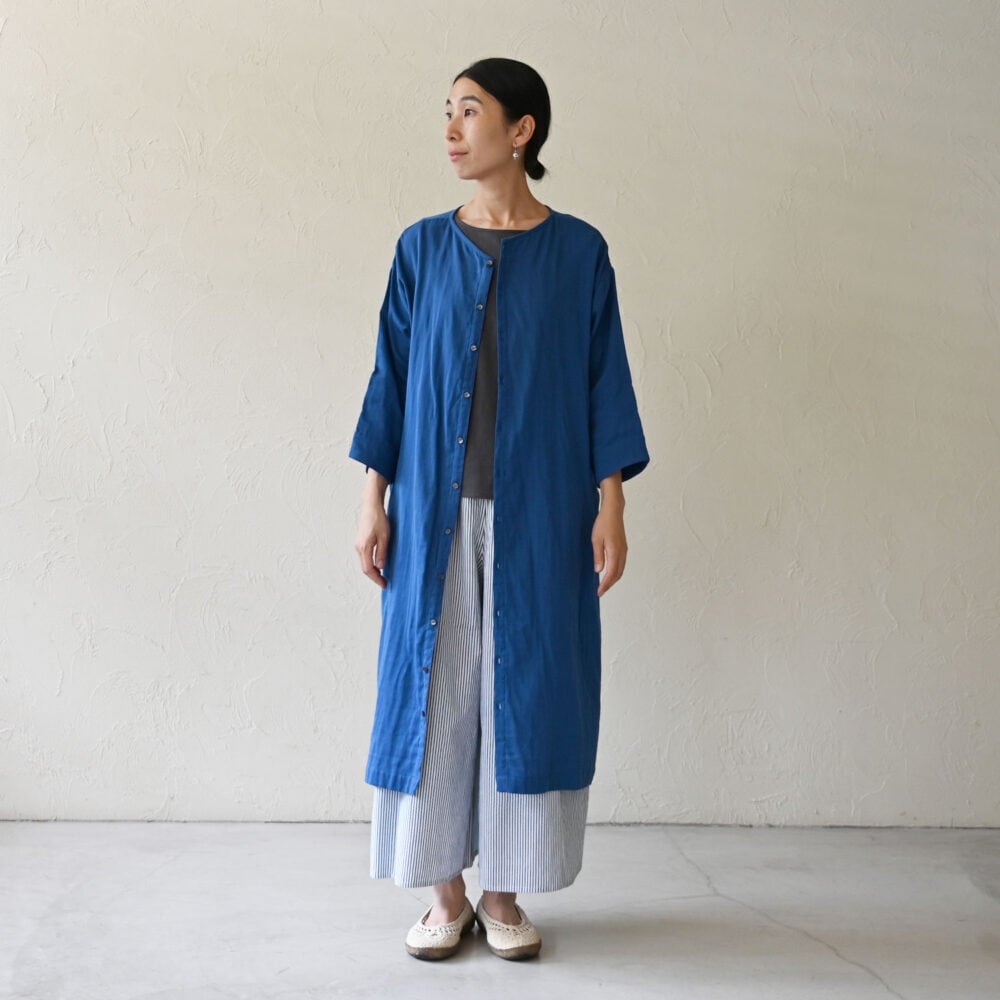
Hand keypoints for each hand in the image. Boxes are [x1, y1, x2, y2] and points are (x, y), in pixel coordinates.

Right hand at [355, 472, 390, 588]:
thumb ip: (382, 552)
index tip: (384, 585)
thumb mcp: (385, 536)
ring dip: (372, 571)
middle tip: (384, 583)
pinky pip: (364, 557)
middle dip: (374, 577)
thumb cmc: (379, 519)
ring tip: (383, 576)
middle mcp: (358, 547)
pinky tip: (378, 565)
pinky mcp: (360, 542)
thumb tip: (380, 568)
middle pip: (365, 568)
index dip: (376, 579)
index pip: (368, 569)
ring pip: (364, 563)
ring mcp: (358, 544)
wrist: (371, 506)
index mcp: (364, 547)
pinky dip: (370, 564)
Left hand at [592, 497, 626, 596]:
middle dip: (610, 584)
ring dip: (613, 579)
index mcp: (615, 552)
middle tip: (601, 591)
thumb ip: (598, 556)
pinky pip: (621, 564)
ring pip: (621, 569)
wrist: (613, 511)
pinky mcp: (623, 547)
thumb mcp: (596, 540)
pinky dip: (616, 571)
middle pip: (618, 574)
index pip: (611, 573)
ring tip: (604, 584)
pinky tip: (609, 572)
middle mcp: (622, 553)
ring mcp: (624, 550)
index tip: (599, 592)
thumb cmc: (603, 523)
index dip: (605, 584)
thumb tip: (599, 571)